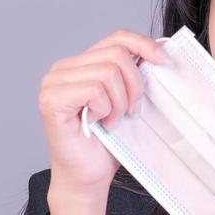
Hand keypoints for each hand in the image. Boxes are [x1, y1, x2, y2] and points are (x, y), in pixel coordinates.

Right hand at [39, 28, 171, 193]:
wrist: (88, 177)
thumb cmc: (106, 143)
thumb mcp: (126, 100)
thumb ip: (133, 74)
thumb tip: (160, 52)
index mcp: (80, 64)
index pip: (116, 38)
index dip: (142, 44)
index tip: (163, 60)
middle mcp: (62, 68)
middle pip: (116, 54)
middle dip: (134, 84)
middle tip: (131, 110)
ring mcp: (53, 82)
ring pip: (108, 72)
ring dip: (118, 101)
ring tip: (112, 120)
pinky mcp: (51, 99)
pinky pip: (94, 90)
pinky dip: (104, 109)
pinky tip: (98, 123)